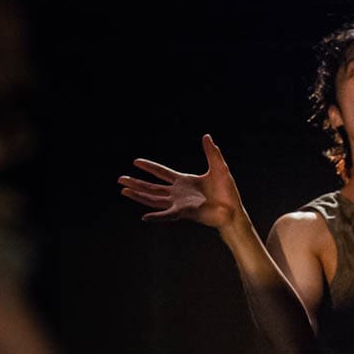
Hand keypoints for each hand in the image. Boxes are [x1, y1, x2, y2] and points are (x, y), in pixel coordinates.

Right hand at [118, 134, 243, 228]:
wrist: (233, 210)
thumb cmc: (227, 192)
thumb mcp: (219, 167)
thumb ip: (211, 152)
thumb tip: (206, 136)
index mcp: (184, 181)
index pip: (162, 172)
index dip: (149, 167)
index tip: (136, 161)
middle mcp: (178, 193)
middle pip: (152, 187)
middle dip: (136, 183)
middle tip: (120, 179)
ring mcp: (179, 204)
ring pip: (153, 199)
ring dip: (138, 195)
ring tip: (123, 190)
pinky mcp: (184, 213)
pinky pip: (167, 215)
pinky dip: (156, 216)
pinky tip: (144, 216)